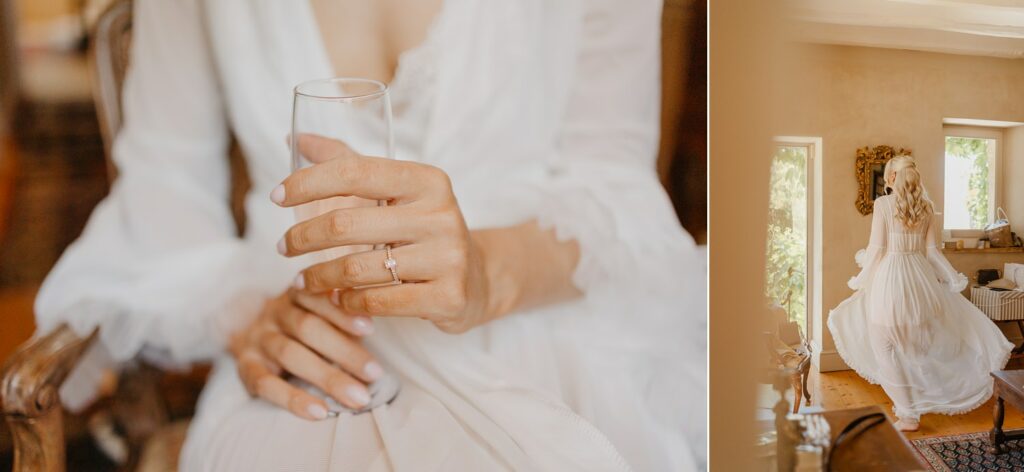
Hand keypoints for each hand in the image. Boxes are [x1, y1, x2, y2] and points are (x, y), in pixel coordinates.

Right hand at [228, 289, 382, 419]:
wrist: (244, 330)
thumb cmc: (300, 325)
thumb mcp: (318, 311)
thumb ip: (341, 317)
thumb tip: (375, 329)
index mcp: (296, 293)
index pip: (318, 297)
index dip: (342, 312)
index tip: (370, 329)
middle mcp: (274, 312)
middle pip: (307, 328)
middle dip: (344, 352)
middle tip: (375, 374)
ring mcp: (257, 339)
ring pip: (290, 355)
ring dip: (327, 377)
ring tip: (358, 398)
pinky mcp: (245, 366)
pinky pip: (266, 384)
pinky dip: (293, 399)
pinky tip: (319, 412)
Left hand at [272, 134, 492, 333]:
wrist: (478, 278)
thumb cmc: (423, 230)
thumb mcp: (395, 193)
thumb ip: (348, 164)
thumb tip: (297, 139)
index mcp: (427, 180)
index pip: (353, 172)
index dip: (307, 182)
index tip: (276, 197)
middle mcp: (440, 214)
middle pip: (345, 224)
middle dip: (302, 237)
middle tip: (283, 247)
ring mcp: (448, 257)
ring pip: (357, 269)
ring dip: (318, 276)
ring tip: (303, 280)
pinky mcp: (447, 296)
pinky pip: (377, 302)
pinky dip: (347, 302)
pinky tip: (338, 299)